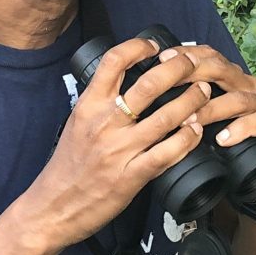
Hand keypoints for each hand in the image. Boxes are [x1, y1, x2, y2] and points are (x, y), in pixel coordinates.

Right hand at [22, 37, 210, 247]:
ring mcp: (119, 149)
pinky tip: (197, 130)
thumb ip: (100, 103)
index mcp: (88, 105)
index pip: (113, 61)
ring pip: (166, 116)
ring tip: (204, 92)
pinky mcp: (132, 176)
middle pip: (150, 83)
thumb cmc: (68, 166)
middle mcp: (104, 122)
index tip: (154, 46)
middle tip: (192, 64)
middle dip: (179, 68)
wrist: (51, 208)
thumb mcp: (77, 123)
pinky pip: (168, 152)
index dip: (138, 47)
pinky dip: (188, 138)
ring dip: (192, 101)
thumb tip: (128, 83)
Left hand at [157, 45, 255, 149]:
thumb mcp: (201, 112)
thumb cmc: (221, 135)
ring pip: (239, 99)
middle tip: (169, 86)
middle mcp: (249, 86)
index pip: (210, 55)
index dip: (186, 54)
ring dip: (212, 109)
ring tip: (190, 120)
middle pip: (223, 70)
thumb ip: (184, 96)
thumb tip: (151, 83)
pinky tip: (222, 139)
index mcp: (231, 77)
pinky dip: (241, 129)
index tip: (161, 60)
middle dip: (194, 75)